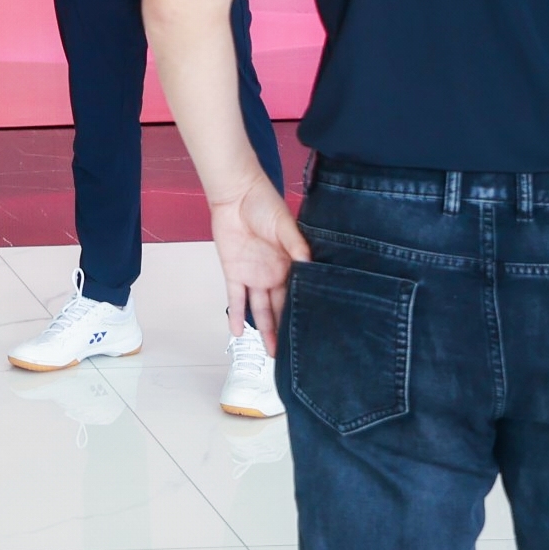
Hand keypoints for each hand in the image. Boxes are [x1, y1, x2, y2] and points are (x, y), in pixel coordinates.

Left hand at [209, 176, 311, 350]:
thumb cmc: (265, 205)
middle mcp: (274, 275)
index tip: (314, 336)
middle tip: (294, 355)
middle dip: (287, 330)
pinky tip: (238, 334)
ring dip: (266, 330)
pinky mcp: (234, 273)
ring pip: (261, 310)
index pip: (299, 295)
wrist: (236, 194)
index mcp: (291, 265)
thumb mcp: (285, 225)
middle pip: (281, 308)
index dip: (304, 313)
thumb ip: (297, 246)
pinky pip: (235, 299)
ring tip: (273, 353)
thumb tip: (311, 266)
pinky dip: (236, 315)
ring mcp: (254, 276)